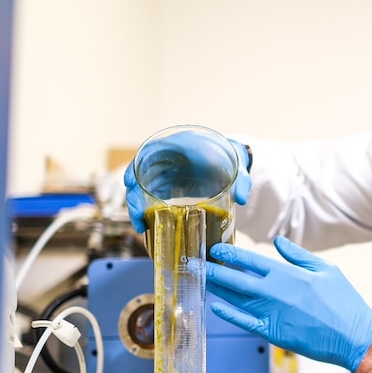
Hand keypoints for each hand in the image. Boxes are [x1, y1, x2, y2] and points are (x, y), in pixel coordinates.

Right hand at [123, 130, 251, 233]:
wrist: (230, 163)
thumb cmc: (231, 158)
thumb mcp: (238, 165)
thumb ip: (241, 179)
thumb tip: (242, 198)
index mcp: (179, 146)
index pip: (149, 152)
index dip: (136, 167)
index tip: (129, 182)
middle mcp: (167, 158)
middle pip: (140, 174)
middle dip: (134, 196)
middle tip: (137, 217)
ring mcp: (165, 172)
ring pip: (142, 188)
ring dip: (137, 207)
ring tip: (141, 227)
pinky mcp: (168, 185)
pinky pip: (151, 196)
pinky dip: (147, 210)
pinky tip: (148, 225)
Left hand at [206, 237, 371, 372]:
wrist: (353, 335)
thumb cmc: (343, 302)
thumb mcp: (326, 270)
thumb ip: (298, 256)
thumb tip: (279, 242)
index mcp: (287, 273)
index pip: (249, 259)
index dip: (229, 253)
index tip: (215, 249)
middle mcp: (273, 291)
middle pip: (234, 277)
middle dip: (211, 269)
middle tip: (193, 263)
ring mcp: (270, 313)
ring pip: (235, 298)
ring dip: (216, 288)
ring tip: (200, 280)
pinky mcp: (272, 333)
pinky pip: (244, 322)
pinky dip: (228, 313)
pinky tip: (215, 306)